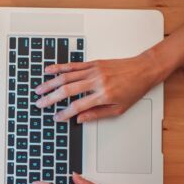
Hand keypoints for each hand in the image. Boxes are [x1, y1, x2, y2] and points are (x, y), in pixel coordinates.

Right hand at [36, 51, 164, 122]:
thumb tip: (80, 119)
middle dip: (51, 98)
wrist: (144, 69)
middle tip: (40, 104)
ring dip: (50, 84)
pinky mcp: (93, 63)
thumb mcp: (119, 109)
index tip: (56, 117)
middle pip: (67, 90)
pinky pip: (73, 66)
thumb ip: (97, 114)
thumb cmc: (134, 89)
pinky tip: (49, 70)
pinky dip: (59, 67)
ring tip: (39, 89)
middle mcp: (97, 82)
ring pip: (66, 77)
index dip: (65, 113)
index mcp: (103, 95)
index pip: (78, 106)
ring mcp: (93, 71)